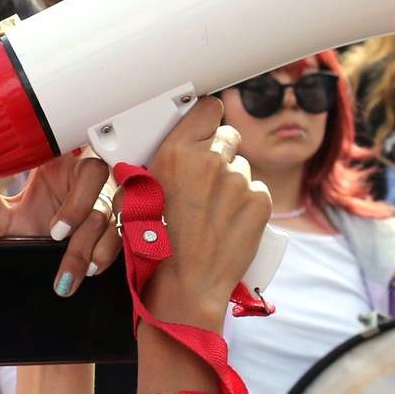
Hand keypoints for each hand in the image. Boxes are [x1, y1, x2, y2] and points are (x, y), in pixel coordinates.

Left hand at [0, 148, 121, 298]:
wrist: (36, 268)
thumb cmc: (25, 235)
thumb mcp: (2, 217)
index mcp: (62, 169)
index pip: (79, 161)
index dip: (73, 193)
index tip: (54, 229)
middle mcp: (87, 183)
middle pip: (99, 179)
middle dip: (81, 211)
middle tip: (57, 238)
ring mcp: (107, 204)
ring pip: (113, 213)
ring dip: (96, 244)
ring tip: (77, 271)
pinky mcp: (119, 227)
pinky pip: (123, 235)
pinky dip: (108, 253)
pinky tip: (92, 269)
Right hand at [142, 98, 271, 323]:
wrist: (184, 285)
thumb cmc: (152, 247)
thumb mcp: (134, 198)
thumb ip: (153, 167)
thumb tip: (161, 154)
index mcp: (176, 152)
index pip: (208, 108)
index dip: (207, 119)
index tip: (205, 129)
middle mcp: (210, 160)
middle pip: (228, 136)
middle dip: (220, 153)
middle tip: (207, 181)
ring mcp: (239, 181)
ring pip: (243, 167)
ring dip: (233, 182)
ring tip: (215, 211)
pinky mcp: (260, 202)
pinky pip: (258, 191)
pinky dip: (248, 205)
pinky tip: (230, 223)